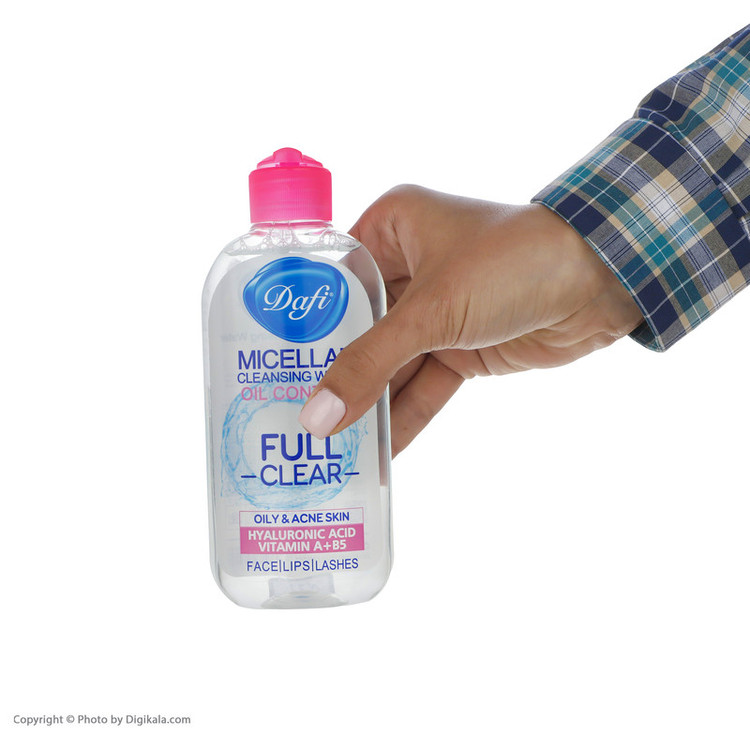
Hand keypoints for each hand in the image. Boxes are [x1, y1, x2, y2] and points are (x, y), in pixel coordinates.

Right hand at [299, 185, 642, 455]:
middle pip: (357, 329)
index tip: (265, 367)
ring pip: (389, 363)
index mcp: (391, 228)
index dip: (300, 325)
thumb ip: (370, 364)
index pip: (329, 280)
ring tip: (327, 447)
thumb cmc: (510, 263)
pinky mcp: (461, 345)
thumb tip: (316, 418)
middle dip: (332, 375)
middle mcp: (409, 266)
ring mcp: (436, 311)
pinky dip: (405, 416)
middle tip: (290, 417)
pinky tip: (378, 454)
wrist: (599, 282)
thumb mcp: (430, 311)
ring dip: (368, 405)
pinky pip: (422, 385)